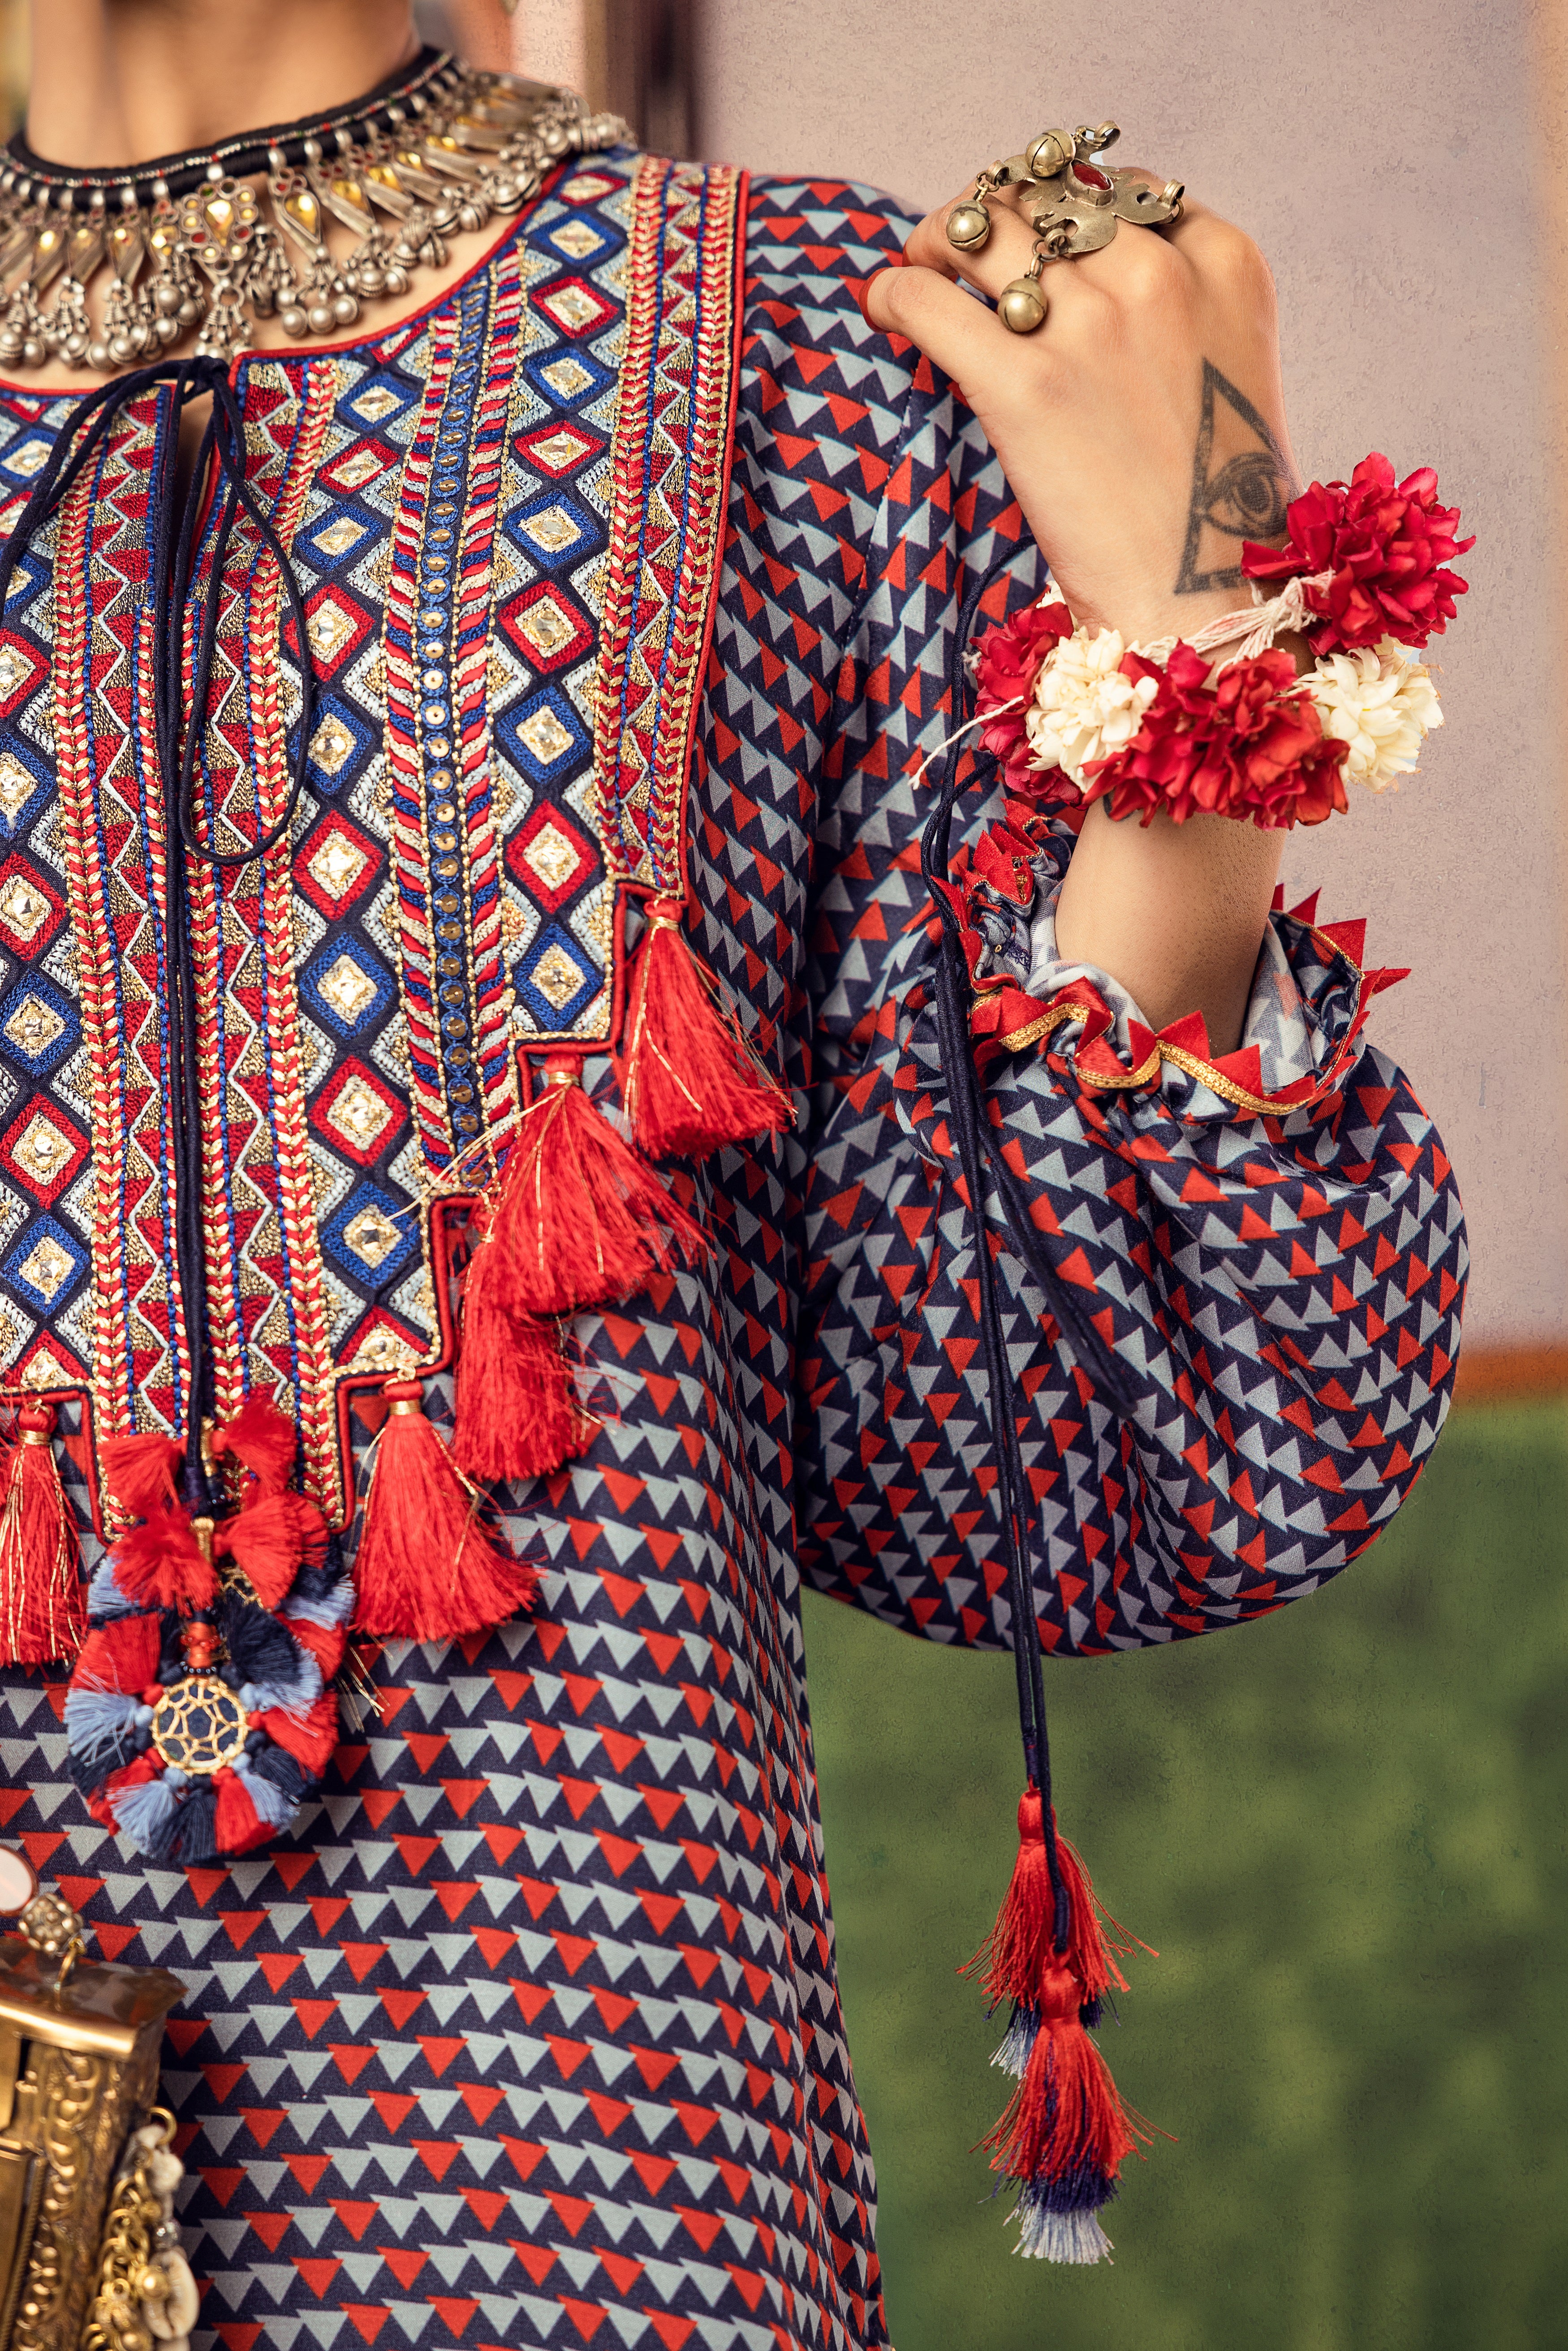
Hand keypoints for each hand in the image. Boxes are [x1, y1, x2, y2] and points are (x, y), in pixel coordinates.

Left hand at [864, 175, 1299, 1053]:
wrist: (1201, 604)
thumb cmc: (1212, 515)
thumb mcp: (1225, 379)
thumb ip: (1172, 316)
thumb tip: (1077, 286)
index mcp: (1224, 263)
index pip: (1124, 193)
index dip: (1068, 214)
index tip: (1035, 245)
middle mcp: (1160, 273)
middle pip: (1047, 198)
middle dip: (994, 213)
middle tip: (956, 247)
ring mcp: (1091, 324)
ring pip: (983, 227)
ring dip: (938, 238)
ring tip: (918, 269)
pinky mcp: (1024, 383)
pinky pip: (932, 299)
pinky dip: (898, 292)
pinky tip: (887, 308)